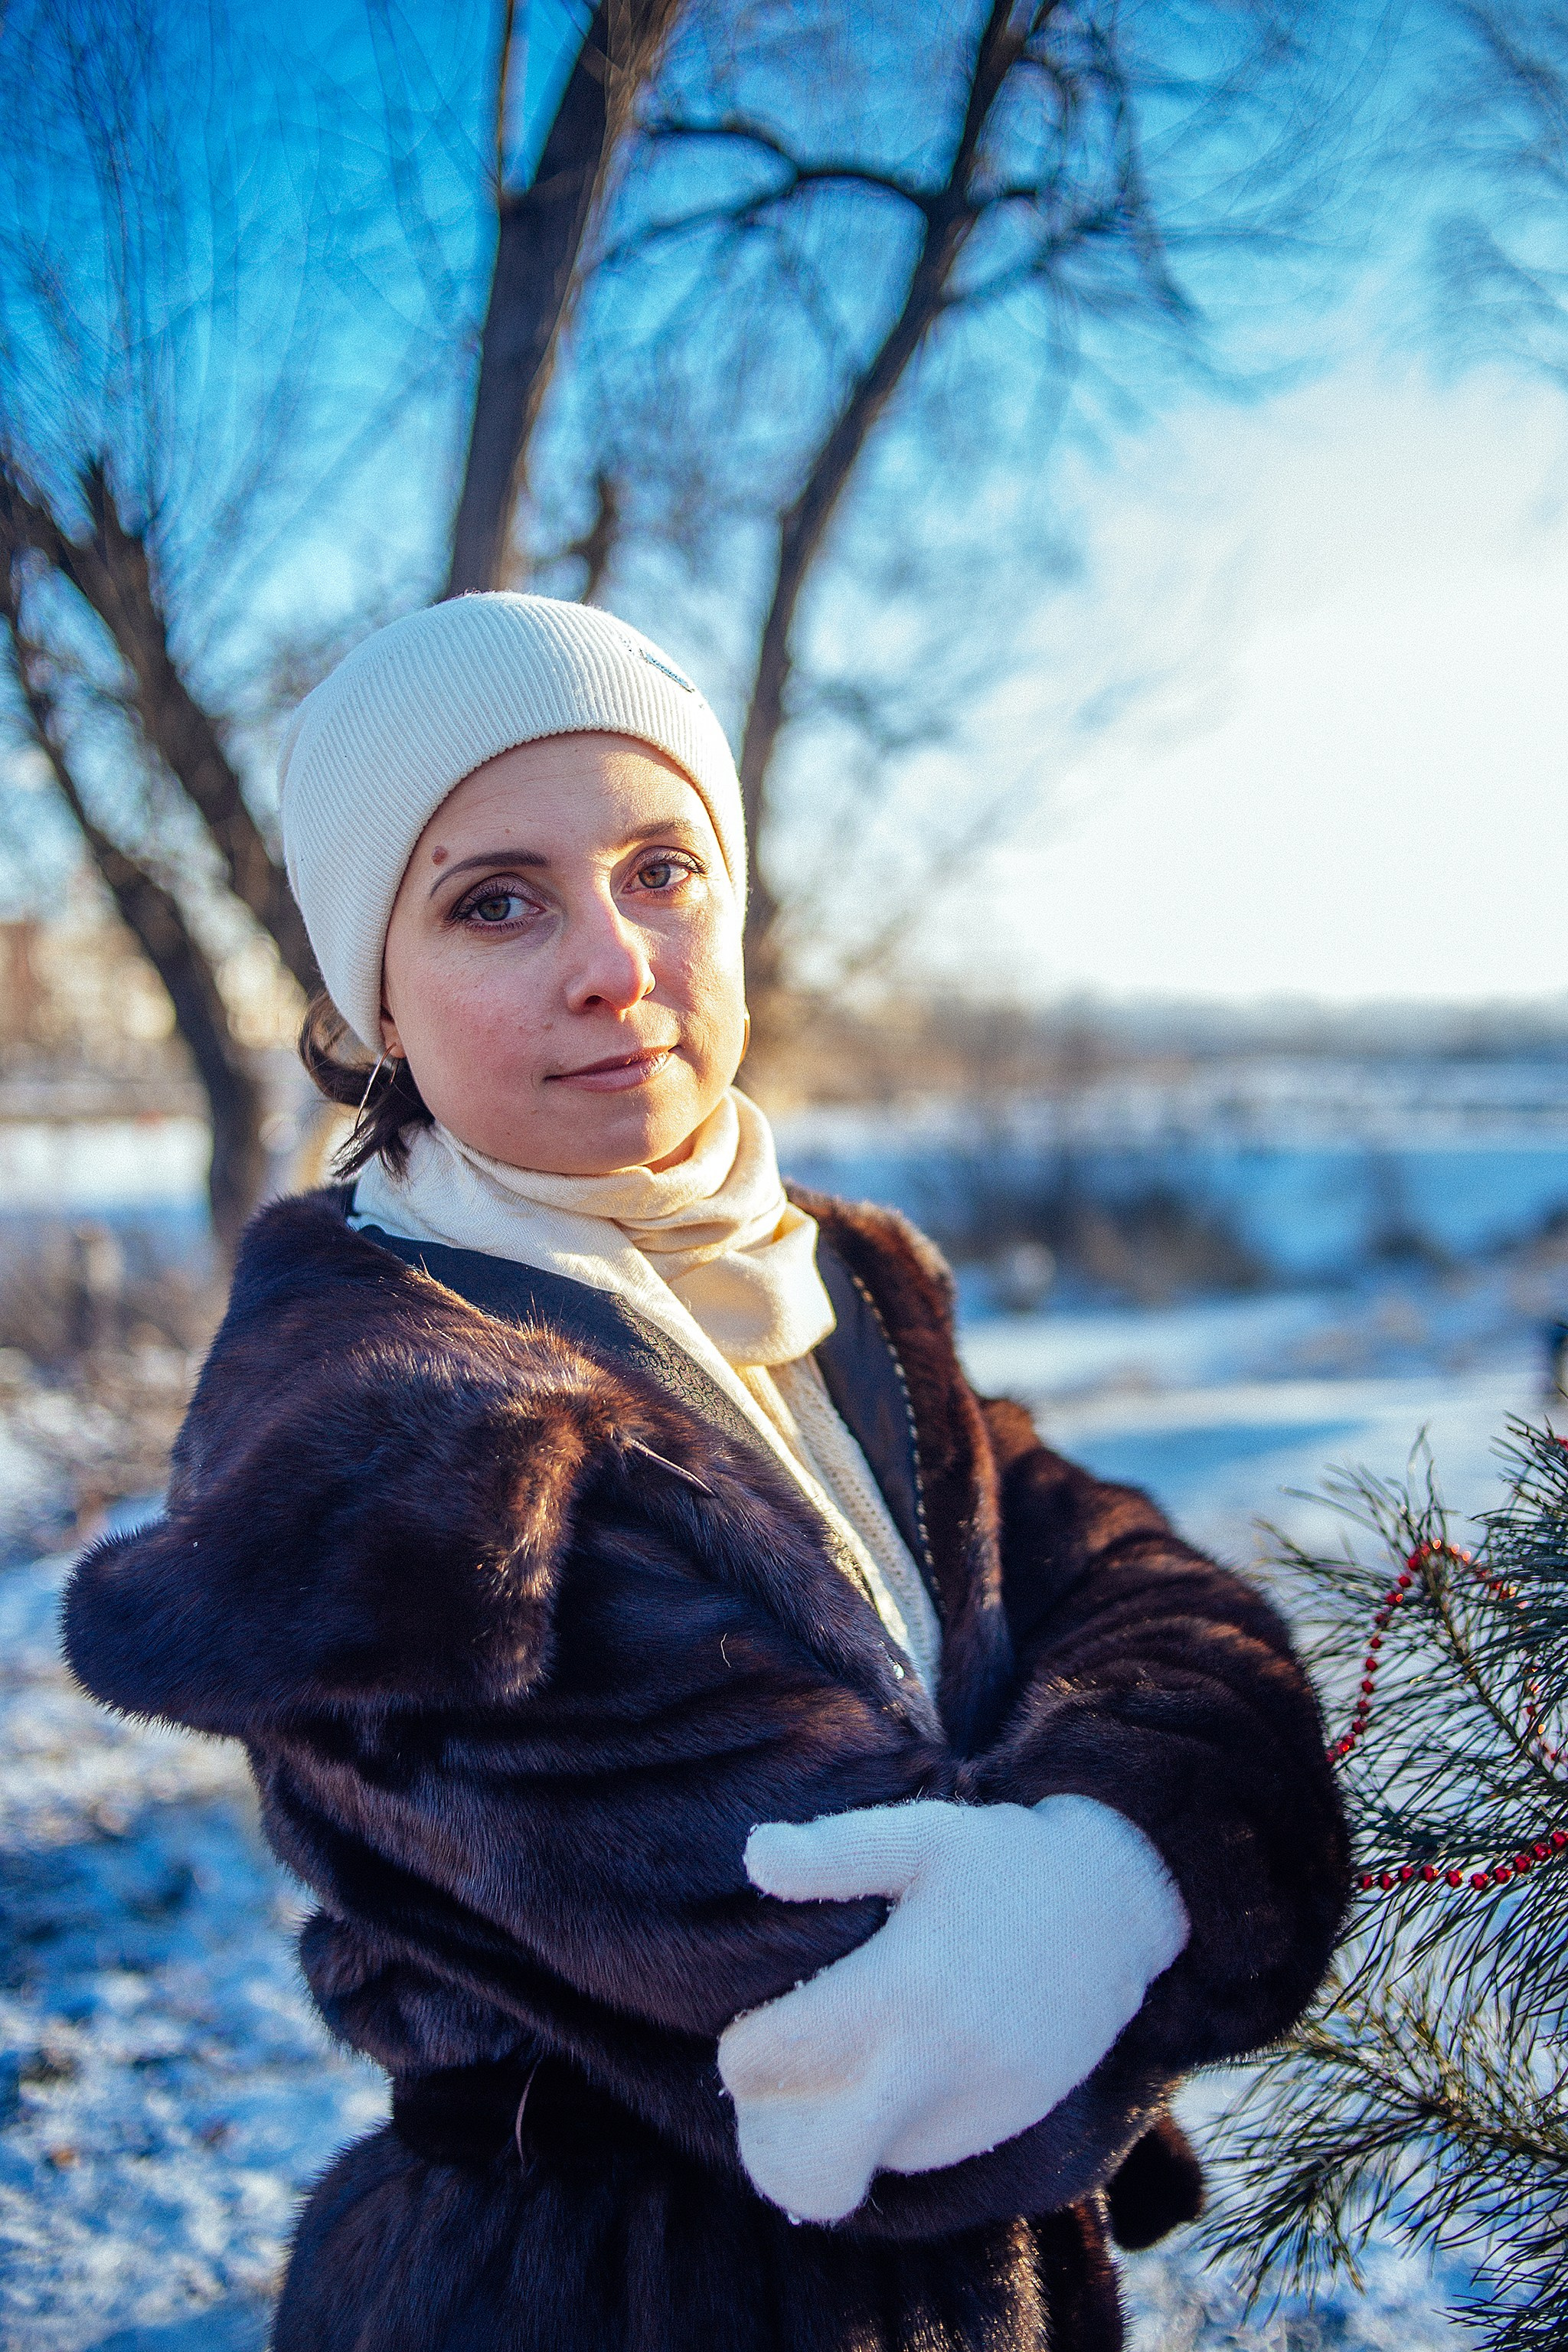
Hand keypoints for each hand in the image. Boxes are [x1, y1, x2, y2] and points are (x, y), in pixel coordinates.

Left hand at [718, 1795, 1187, 2222]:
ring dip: (824, 2135)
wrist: (1118, 1903)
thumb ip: (834, 1851)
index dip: (741, 2048)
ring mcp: (975, 2106)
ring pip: (859, 2169)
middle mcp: (936, 2064)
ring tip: (822, 2075)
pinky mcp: (1004, 2124)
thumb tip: (754, 1856)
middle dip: (764, 2134)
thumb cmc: (1004, 1861)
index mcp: (900, 1989)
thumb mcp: (921, 1836)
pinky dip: (881, 2132)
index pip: (770, 2063)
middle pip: (804, 2163)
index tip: (751, 2021)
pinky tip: (887, 2071)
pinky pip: (914, 2157)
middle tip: (767, 2084)